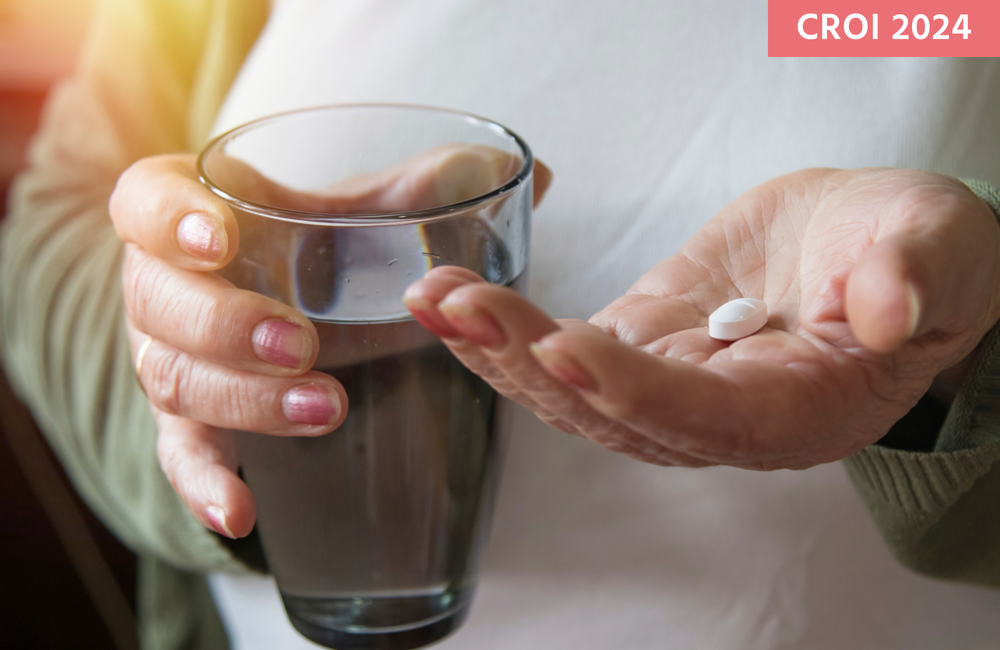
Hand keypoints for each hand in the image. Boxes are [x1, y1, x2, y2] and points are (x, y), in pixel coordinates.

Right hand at [110, 148, 551, 537]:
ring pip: (173, 381)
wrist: (316, 311)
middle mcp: (172, 286)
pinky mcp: (195, 425)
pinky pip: (182, 458)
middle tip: (304, 343)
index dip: (169, 218)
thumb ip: (447, 187)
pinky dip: (204, 485)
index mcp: (205, 213)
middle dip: (225, 324)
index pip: (147, 200)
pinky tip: (242, 512)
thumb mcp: (384, 211)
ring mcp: (176, 359)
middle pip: (158, 301)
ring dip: (243, 400)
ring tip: (325, 408)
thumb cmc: (342, 249)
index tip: (222, 237)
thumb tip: (534, 177)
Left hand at [404, 168, 999, 469]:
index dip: (633, 388)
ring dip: (498, 348)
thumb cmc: (911, 251)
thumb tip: (888, 313)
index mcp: (796, 411)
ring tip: (433, 298)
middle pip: (612, 411)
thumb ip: (910, 278)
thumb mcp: (931, 248)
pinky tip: (455, 299)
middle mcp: (720, 420)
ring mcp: (670, 384)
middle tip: (462, 305)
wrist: (869, 243)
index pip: (702, 417)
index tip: (564, 345)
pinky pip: (565, 352)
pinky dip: (508, 329)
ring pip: (572, 391)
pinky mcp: (640, 344)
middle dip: (530, 361)